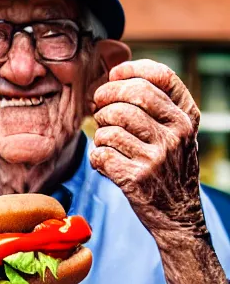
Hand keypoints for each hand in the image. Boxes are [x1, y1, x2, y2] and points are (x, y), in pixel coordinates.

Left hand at [89, 59, 202, 235]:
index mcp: (186, 117)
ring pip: (110, 126)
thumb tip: (114, 75)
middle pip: (130, 96)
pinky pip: (100, 153)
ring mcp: (156, 157)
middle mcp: (175, 134)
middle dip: (105, 96)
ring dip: (100, 131)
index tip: (113, 75)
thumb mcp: (177, 132)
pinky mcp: (135, 178)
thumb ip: (156, 105)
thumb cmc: (168, 167)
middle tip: (98, 107)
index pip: (161, 76)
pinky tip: (105, 162)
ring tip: (106, 140)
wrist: (177, 213)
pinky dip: (96, 156)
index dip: (131, 70)